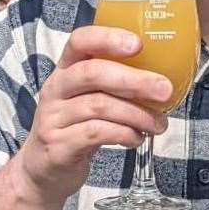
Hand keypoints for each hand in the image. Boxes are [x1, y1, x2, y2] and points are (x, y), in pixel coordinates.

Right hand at [13, 26, 172, 206]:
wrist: (43, 171)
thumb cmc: (76, 127)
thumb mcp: (90, 98)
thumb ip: (116, 85)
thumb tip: (164, 80)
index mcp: (65, 70)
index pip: (80, 41)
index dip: (107, 38)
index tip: (138, 44)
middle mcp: (55, 89)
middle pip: (92, 73)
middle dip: (134, 80)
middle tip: (165, 90)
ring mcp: (53, 118)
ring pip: (99, 106)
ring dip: (137, 114)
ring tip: (158, 124)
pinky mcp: (58, 146)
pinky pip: (95, 133)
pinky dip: (123, 134)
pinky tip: (136, 138)